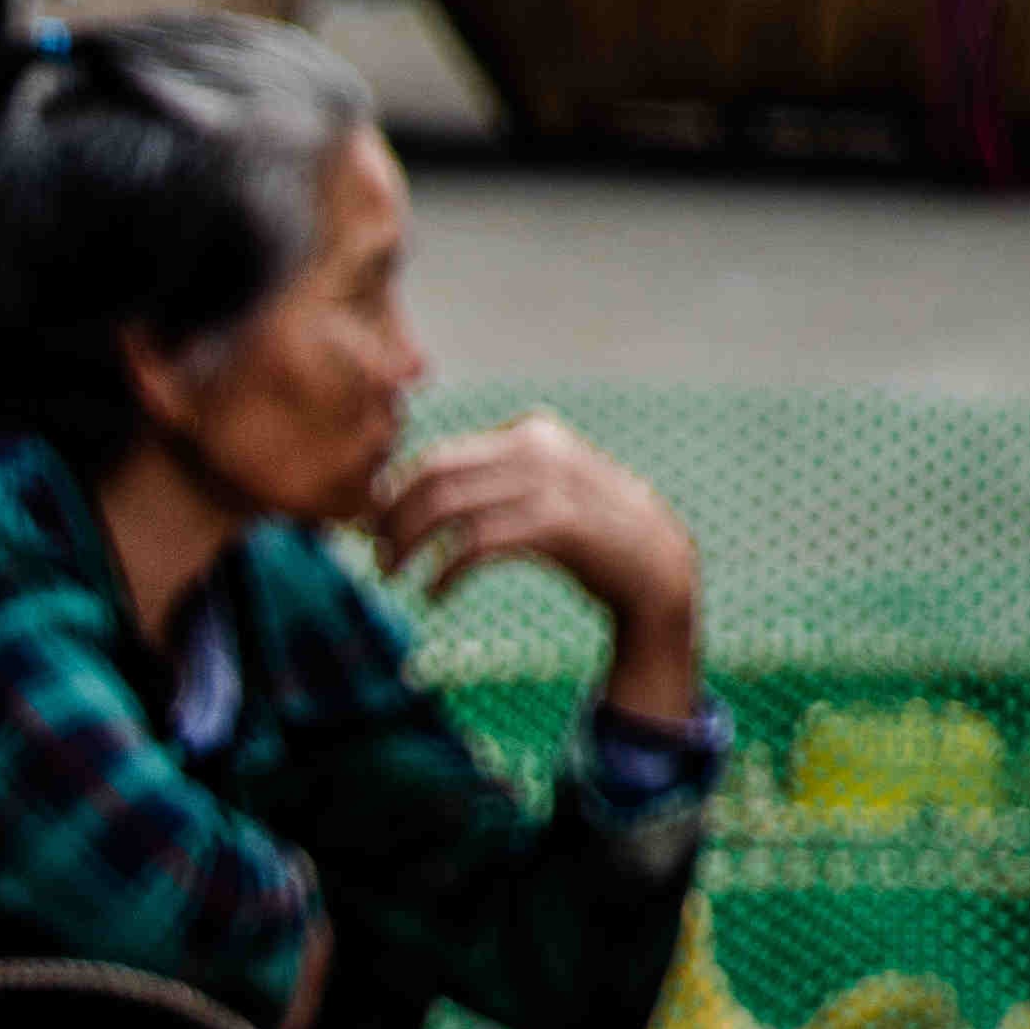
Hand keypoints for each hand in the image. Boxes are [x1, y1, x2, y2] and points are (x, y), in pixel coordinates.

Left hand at [380, 413, 703, 721]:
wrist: (658, 566)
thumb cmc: (587, 535)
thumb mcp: (540, 492)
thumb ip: (490, 483)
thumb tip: (402, 495)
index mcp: (530, 433)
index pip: (437, 456)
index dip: (393, 493)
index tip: (371, 527)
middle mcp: (538, 448)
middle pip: (433, 478)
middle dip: (391, 519)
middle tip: (377, 558)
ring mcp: (550, 482)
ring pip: (447, 508)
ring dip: (408, 547)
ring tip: (395, 577)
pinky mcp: (558, 524)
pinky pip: (475, 545)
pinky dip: (444, 572)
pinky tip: (434, 595)